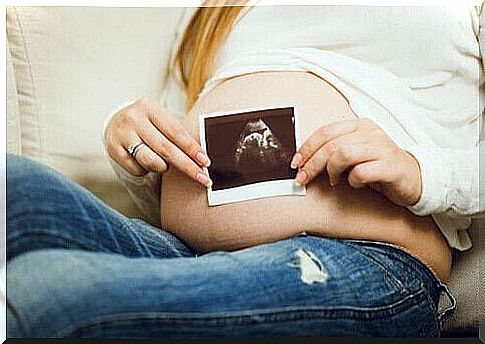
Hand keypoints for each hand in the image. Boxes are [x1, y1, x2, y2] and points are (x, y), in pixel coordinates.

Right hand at [104, 98, 211, 186]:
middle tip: (203, 178)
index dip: (192, 149)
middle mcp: (134, 119)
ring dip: (164, 168)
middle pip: (166, 149)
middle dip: (187, 166)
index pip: (176, 132)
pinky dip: (147, 170)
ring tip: (165, 164)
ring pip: (151, 162)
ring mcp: (122, 134)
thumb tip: (201, 157)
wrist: (115, 122)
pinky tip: (146, 162)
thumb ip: (177, 134)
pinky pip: (138, 169)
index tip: (205, 162)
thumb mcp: (160, 119)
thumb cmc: (147, 123)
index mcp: (149, 107)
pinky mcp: (113, 150)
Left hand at [290, 118, 421, 206]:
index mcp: (359, 126)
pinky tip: (355, 184)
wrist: (414, 178)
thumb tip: (303, 161)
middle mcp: (371, 133)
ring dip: (332, 171)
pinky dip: (352, 181)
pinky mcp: (391, 166)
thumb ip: (334, 152)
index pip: (325, 132)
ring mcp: (382, 148)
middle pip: (331, 145)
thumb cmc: (378, 167)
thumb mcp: (354, 155)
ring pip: (344, 154)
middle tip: (304, 178)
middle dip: (312, 164)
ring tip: (334, 181)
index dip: (306, 148)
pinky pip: (361, 172)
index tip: (295, 163)